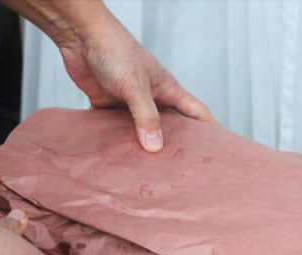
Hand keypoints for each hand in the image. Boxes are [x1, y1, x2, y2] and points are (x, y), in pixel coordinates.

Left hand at [0, 0, 216, 151]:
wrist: (81, 37)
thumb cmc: (115, 50)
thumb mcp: (136, 86)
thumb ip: (146, 116)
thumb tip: (155, 147)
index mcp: (168, 90)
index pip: (197, 112)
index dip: (210, 128)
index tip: (220, 146)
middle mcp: (153, 98)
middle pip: (173, 126)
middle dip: (179, 145)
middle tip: (186, 168)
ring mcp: (132, 104)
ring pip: (145, 131)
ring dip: (147, 147)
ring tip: (154, 170)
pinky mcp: (110, 108)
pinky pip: (119, 131)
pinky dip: (121, 143)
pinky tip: (122, 158)